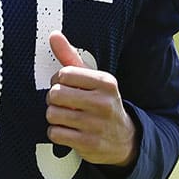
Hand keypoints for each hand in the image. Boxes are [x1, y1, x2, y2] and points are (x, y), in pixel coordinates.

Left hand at [46, 31, 137, 167]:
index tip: (64, 86)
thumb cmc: (101, 102)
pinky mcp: (89, 144)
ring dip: (54, 116)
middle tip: (62, 103)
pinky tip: (67, 130)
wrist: (124, 138)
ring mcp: (97, 124)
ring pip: (53, 114)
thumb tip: (53, 34)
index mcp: (105, 82)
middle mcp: (104, 102)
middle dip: (53, 99)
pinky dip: (56, 132)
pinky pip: (56, 133)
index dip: (57, 80)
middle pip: (56, 94)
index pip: (65, 74)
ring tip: (64, 116)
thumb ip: (70, 56)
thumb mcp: (92, 79)